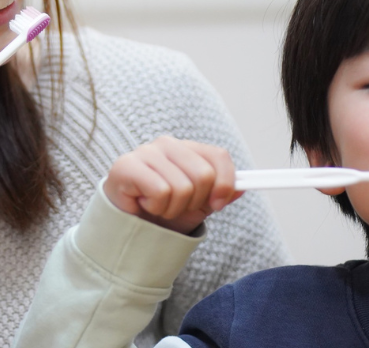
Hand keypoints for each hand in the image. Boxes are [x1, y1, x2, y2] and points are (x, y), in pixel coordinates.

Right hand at [103, 136, 241, 234]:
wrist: (126, 224)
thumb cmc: (160, 210)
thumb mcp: (197, 205)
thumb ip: (219, 194)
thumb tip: (242, 188)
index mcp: (187, 149)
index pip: (219, 156)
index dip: (225, 183)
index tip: (217, 204)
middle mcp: (167, 144)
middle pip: (204, 175)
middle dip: (194, 201)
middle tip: (176, 206)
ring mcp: (146, 152)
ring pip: (182, 187)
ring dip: (172, 208)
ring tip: (157, 205)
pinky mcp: (127, 165)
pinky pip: (161, 191)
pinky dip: (156, 206)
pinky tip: (144, 203)